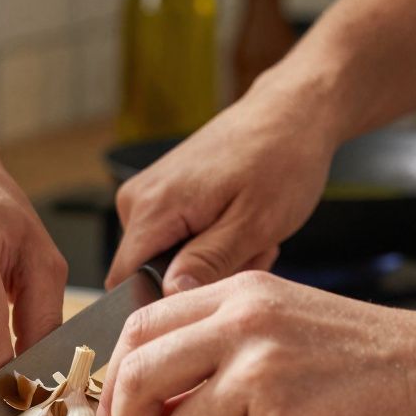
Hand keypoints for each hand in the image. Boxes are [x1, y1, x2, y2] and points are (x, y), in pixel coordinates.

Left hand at [97, 272, 415, 415]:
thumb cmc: (377, 362)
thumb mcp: (288, 321)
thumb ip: (221, 344)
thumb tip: (155, 397)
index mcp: (240, 293)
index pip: (139, 326)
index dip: (118, 378)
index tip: (123, 412)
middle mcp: (242, 322)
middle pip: (139, 377)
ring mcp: (261, 372)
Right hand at [105, 85, 338, 292]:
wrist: (290, 112)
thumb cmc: (281, 159)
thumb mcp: (254, 223)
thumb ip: (207, 263)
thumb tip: (170, 297)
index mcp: (152, 207)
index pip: (125, 283)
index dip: (163, 302)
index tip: (212, 290)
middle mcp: (137, 201)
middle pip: (151, 274)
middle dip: (203, 278)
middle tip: (251, 253)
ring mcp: (147, 196)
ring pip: (168, 261)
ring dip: (214, 262)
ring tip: (251, 236)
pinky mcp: (162, 195)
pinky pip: (176, 242)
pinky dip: (213, 244)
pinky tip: (240, 225)